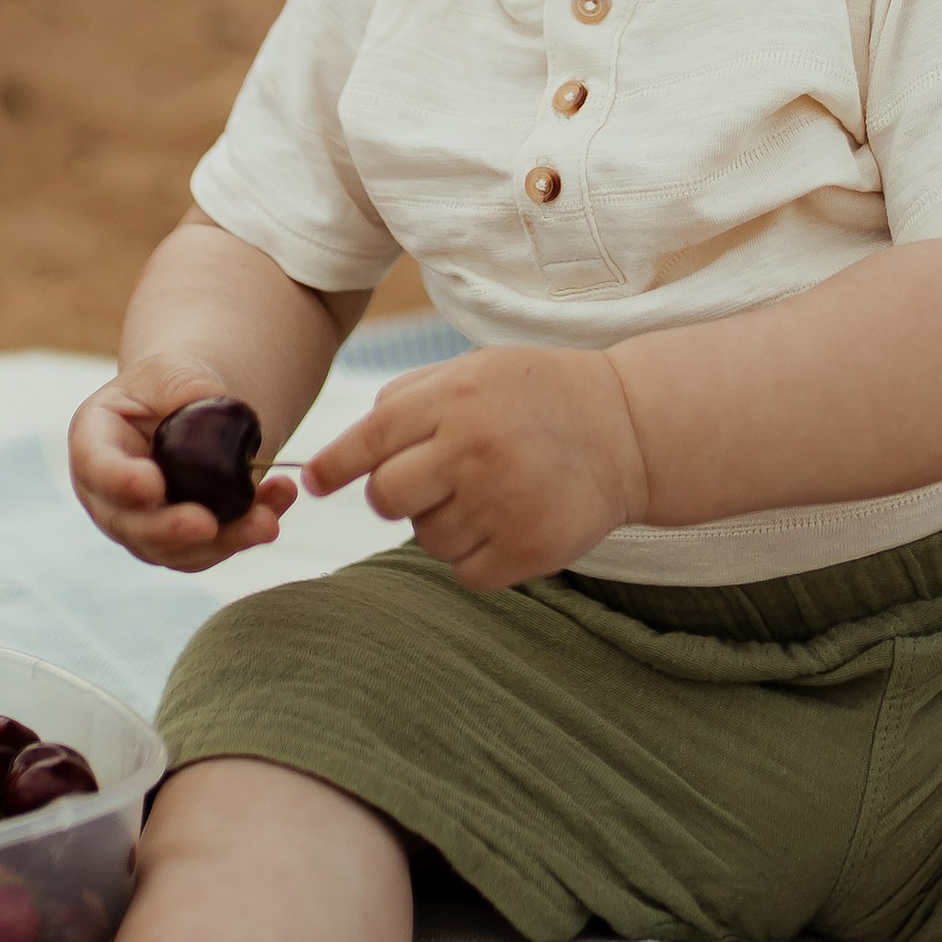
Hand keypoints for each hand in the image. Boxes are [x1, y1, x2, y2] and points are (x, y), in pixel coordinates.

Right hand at [70, 374, 297, 571]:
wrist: (189, 413)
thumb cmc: (169, 386)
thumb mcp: (170, 370)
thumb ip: (182, 384)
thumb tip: (211, 400)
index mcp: (95, 442)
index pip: (98, 466)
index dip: (120, 481)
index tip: (153, 486)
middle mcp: (109, 495)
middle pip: (131, 524)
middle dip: (170, 530)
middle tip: (206, 524)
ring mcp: (141, 526)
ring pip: (175, 550)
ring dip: (225, 540)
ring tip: (267, 520)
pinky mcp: (180, 543)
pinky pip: (210, 550)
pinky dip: (245, 534)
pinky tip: (276, 510)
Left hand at [305, 344, 647, 592]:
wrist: (628, 427)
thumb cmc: (536, 395)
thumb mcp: (474, 370)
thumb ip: (408, 400)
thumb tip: (338, 457)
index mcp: (455, 399)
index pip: (368, 440)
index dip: (333, 466)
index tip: (314, 482)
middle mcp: (474, 450)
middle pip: (386, 499)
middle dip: (395, 496)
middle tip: (431, 482)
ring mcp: (503, 503)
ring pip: (426, 539)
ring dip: (442, 524)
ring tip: (487, 493)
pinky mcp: (530, 549)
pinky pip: (465, 572)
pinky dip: (475, 556)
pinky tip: (505, 522)